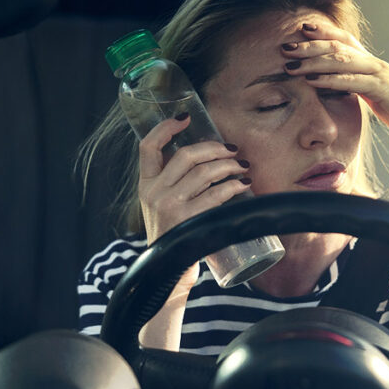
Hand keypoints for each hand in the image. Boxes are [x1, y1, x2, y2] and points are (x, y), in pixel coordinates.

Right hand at [138, 114, 251, 243]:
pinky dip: (233, 186)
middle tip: (232, 151)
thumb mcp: (161, 205)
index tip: (185, 117)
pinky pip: (215, 195)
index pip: (147, 147)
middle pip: (186, 155)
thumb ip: (174, 183)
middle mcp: (153, 193)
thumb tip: (208, 157)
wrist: (166, 271)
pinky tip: (243, 184)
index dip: (165, 127)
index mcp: (145, 184)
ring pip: (204, 172)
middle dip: (215, 148)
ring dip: (229, 166)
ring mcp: (168, 207)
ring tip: (242, 167)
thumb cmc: (173, 234)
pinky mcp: (186, 221)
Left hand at [280, 21, 388, 140]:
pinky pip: (350, 81)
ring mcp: (377, 73)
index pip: (344, 40)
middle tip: (285, 45)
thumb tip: (340, 86)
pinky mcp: (379, 88)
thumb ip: (359, 85)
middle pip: (336, 46)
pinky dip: (328, 80)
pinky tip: (310, 80)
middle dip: (309, 45)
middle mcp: (373, 62)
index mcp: (371, 62)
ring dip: (312, 61)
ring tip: (290, 63)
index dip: (322, 32)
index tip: (301, 29)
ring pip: (340, 60)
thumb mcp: (376, 93)